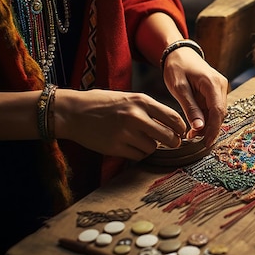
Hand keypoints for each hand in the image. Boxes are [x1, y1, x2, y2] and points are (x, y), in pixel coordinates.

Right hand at [54, 89, 186, 160]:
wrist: (73, 112)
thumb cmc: (103, 104)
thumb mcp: (129, 98)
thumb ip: (150, 110)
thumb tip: (172, 125)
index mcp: (141, 101)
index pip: (173, 118)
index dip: (181, 129)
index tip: (181, 133)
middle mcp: (136, 116)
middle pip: (168, 137)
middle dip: (172, 142)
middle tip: (171, 143)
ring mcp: (126, 132)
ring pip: (153, 148)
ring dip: (151, 147)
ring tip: (141, 140)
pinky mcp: (116, 147)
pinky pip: (138, 156)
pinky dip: (138, 154)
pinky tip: (130, 146)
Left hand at [163, 47, 227, 146]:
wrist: (179, 53)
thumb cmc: (177, 67)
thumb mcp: (179, 88)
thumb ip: (190, 108)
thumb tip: (199, 128)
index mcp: (213, 83)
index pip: (218, 112)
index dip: (213, 130)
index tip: (206, 143)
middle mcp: (221, 85)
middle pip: (220, 114)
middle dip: (209, 129)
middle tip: (193, 139)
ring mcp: (220, 88)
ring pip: (218, 113)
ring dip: (207, 125)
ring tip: (192, 133)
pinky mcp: (216, 91)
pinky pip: (214, 108)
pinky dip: (206, 118)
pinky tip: (196, 124)